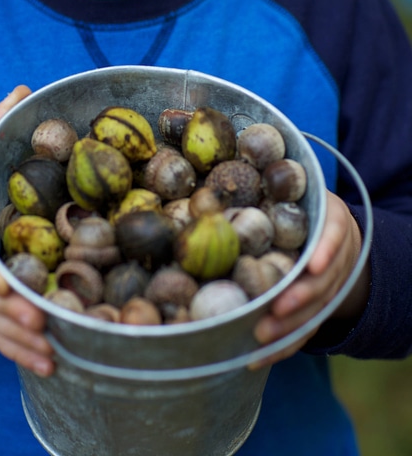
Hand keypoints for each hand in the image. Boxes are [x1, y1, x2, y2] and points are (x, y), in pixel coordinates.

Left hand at [250, 190, 368, 367]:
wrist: (335, 234)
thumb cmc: (303, 207)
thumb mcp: (298, 192)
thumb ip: (270, 190)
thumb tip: (213, 191)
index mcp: (333, 224)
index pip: (333, 237)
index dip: (325, 252)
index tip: (312, 265)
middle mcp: (335, 260)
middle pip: (322, 283)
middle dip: (300, 298)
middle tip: (276, 308)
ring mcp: (330, 288)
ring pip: (314, 312)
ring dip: (290, 327)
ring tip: (262, 336)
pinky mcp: (318, 310)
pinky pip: (304, 332)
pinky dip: (284, 346)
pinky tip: (258, 358)